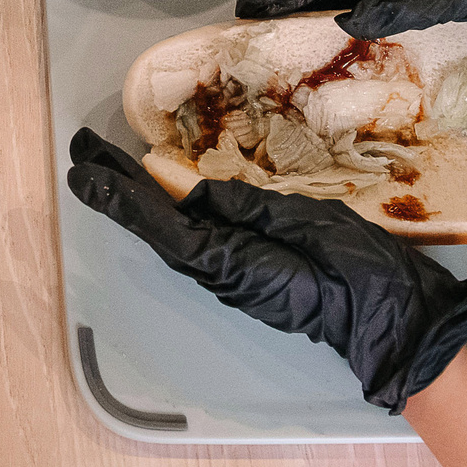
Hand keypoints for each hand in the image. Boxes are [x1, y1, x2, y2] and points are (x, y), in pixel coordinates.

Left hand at [66, 131, 466, 411]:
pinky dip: (167, 207)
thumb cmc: (352, 269)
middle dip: (115, 189)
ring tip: (103, 163)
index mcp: (228, 259)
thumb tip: (195, 192)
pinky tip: (156, 190)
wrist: (386, 313)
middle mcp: (219, 265)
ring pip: (170, 227)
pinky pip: (199, 232)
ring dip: (135, 196)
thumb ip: (246, 210)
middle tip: (79, 153)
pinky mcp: (246, 264)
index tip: (83, 170)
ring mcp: (231, 266)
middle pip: (155, 223)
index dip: (119, 196)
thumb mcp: (301, 226)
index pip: (159, 222)